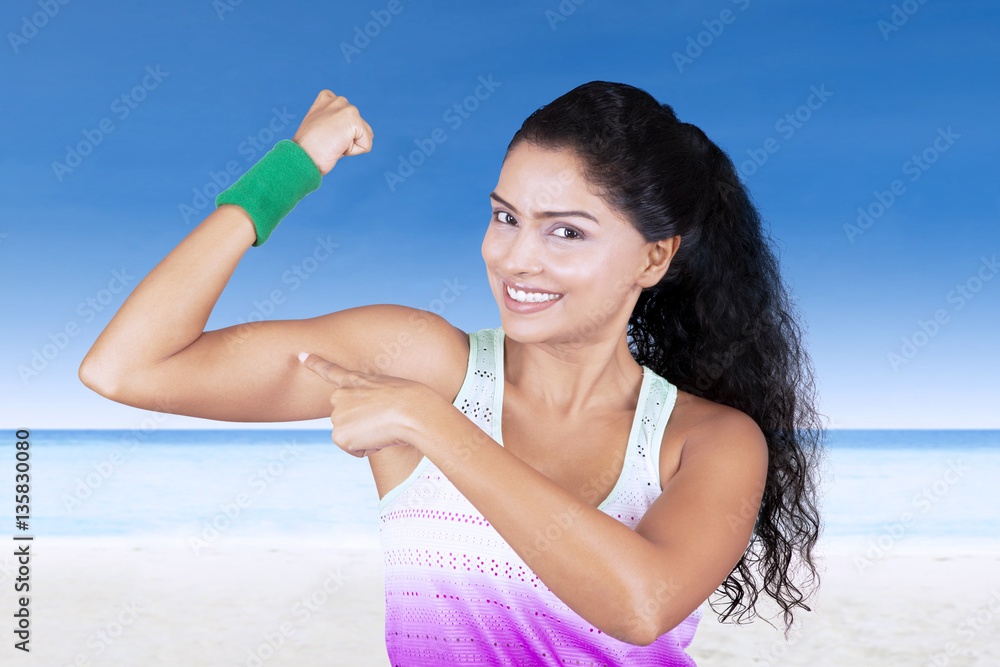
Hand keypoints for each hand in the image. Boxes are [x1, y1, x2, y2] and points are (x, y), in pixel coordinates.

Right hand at [292, 90, 373, 175]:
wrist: (302, 157)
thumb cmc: (309, 149)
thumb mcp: (321, 129)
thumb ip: (335, 124)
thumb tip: (351, 134)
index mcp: (328, 98)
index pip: (350, 120)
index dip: (340, 135)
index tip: (323, 136)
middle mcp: (339, 100)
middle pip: (360, 128)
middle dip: (347, 140)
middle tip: (327, 142)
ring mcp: (347, 108)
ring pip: (365, 136)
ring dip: (350, 146)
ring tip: (332, 144)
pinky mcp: (355, 121)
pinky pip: (366, 145)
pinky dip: (353, 152)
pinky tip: (337, 146)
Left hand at [297, 351, 437, 457]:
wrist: (413, 412)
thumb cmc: (414, 401)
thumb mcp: (392, 390)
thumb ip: (374, 399)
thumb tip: (370, 423)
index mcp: (356, 380)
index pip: (332, 371)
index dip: (315, 363)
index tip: (301, 355)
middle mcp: (340, 396)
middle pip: (347, 418)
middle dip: (362, 424)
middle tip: (383, 418)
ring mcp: (337, 415)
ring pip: (353, 436)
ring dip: (369, 436)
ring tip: (385, 425)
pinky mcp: (338, 435)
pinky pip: (356, 449)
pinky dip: (369, 448)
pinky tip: (379, 436)